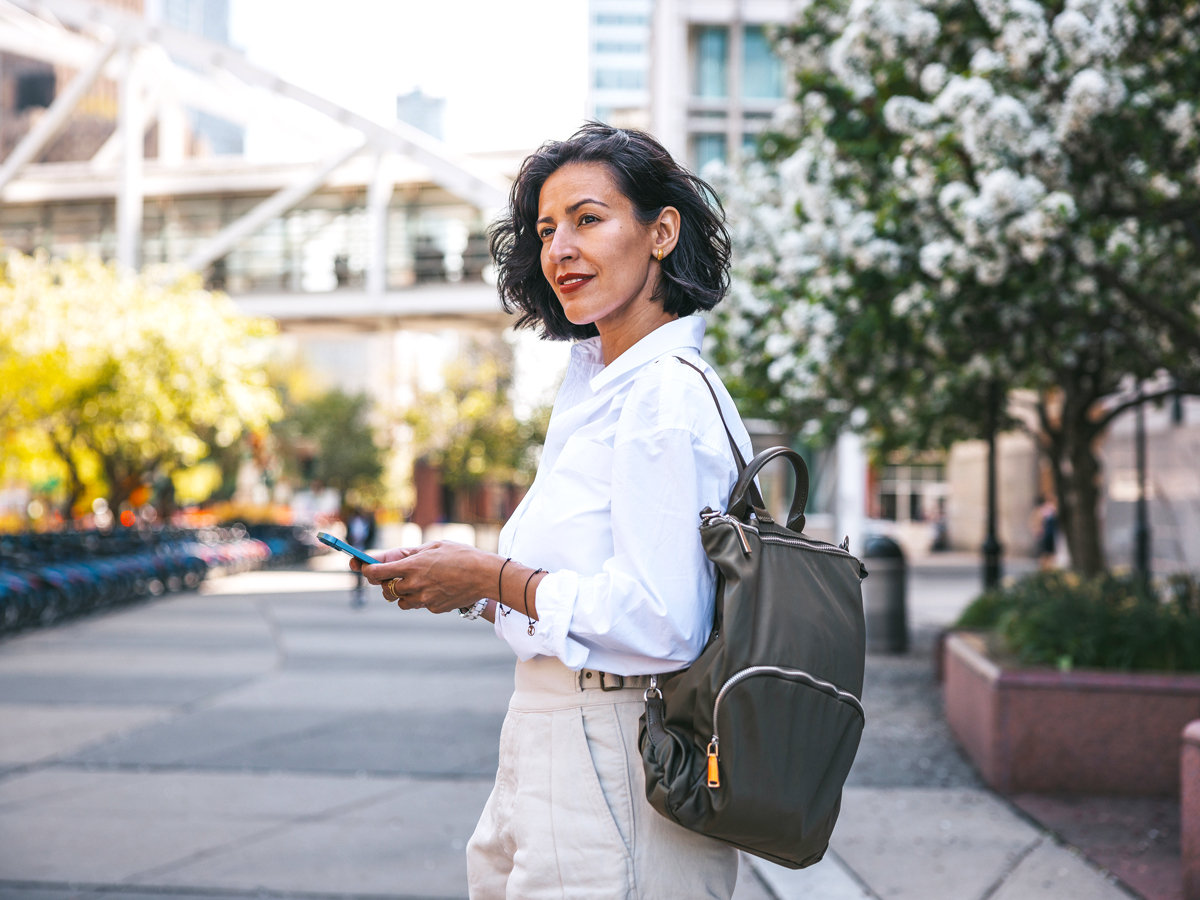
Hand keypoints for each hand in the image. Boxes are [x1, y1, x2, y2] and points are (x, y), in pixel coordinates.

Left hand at [358, 541, 495, 613]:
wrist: (484, 575)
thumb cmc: (461, 555)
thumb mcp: (435, 546)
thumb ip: (413, 553)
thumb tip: (397, 559)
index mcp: (412, 565)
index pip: (377, 572)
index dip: (366, 570)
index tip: (362, 568)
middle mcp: (414, 584)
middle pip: (386, 589)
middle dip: (385, 582)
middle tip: (391, 576)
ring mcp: (424, 598)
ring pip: (400, 601)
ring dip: (402, 593)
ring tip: (414, 582)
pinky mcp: (433, 607)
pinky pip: (419, 604)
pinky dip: (421, 597)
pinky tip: (435, 588)